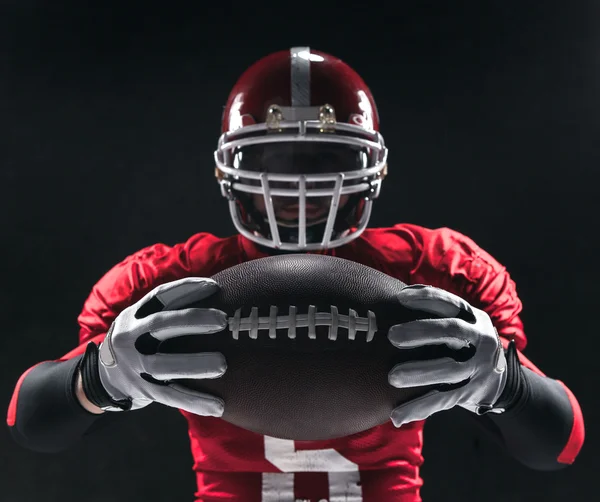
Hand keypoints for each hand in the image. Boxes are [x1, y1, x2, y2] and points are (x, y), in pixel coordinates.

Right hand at [80, 277, 227, 416]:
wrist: (100, 379)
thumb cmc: (137, 344)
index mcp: (134, 316)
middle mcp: (131, 337)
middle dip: (193, 320)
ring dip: (195, 364)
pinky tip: (218, 406)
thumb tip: (219, 298)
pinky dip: (195, 401)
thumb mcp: (140, 323)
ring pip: (164, 364)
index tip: (214, 287)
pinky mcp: (142, 390)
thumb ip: (166, 313)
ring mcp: (134, 366)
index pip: (160, 296)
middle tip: (222, 320)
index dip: (187, 288)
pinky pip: (171, 396)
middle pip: (161, 324)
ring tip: (223, 365)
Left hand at [387, 285, 506, 426]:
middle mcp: (479, 339)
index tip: (400, 297)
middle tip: (392, 336)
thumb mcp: (462, 324)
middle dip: (421, 331)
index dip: (427, 298)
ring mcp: (478, 368)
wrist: (503, 380)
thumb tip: (392, 300)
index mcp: (473, 318)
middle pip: (452, 331)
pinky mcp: (471, 393)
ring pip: (449, 370)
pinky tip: (397, 416)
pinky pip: (443, 400)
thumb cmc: (464, 344)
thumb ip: (437, 315)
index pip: (451, 303)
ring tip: (392, 377)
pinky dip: (419, 408)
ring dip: (420, 372)